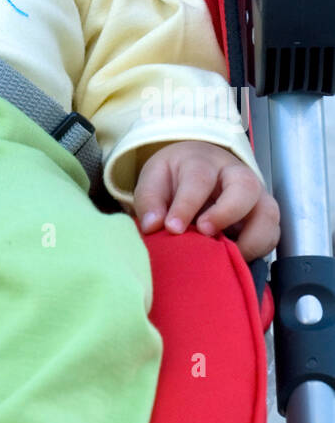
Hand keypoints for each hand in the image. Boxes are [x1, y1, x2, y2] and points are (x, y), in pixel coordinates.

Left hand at [133, 141, 279, 261]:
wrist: (196, 168)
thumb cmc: (175, 177)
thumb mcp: (154, 180)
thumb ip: (150, 201)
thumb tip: (153, 226)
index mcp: (203, 161)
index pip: (199, 178)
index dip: (186, 205)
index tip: (172, 228)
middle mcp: (235, 174)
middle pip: (245, 186)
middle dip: (226, 212)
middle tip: (204, 233)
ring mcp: (255, 196)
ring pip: (267, 212)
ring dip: (250, 238)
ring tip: (226, 256)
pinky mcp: (264, 218)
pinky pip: (272, 235)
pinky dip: (258, 251)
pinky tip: (236, 261)